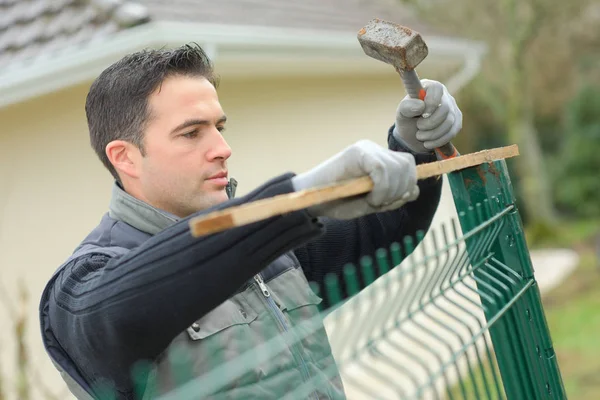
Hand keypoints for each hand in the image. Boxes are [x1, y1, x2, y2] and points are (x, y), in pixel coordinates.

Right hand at [291, 140, 418, 219]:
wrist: (311, 202)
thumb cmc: (339, 202)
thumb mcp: (373, 202)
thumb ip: (394, 197)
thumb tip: (414, 190)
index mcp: (379, 158)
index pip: (408, 165)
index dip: (407, 185)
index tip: (391, 202)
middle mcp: (374, 149)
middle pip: (407, 164)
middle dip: (401, 189)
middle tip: (382, 203)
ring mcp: (365, 149)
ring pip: (397, 167)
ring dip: (391, 191)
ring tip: (373, 202)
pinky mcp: (356, 153)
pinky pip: (382, 169)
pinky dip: (382, 188)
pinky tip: (370, 198)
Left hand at [393, 79, 461, 153]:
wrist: (412, 136)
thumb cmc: (407, 119)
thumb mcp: (401, 113)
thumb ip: (407, 106)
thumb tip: (421, 106)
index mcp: (429, 87)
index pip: (436, 88)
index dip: (431, 102)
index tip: (422, 114)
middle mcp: (443, 96)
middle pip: (445, 108)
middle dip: (430, 123)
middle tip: (418, 127)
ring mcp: (452, 108)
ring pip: (449, 122)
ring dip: (433, 133)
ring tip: (420, 136)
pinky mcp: (456, 122)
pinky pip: (452, 132)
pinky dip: (439, 140)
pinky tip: (428, 143)